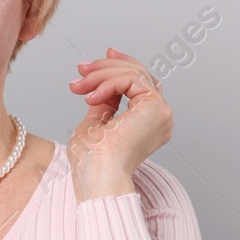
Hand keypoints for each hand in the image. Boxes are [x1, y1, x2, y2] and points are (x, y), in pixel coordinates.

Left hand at [67, 47, 171, 199]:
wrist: (98, 176)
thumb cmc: (93, 163)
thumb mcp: (95, 123)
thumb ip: (104, 103)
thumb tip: (101, 87)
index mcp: (147, 121)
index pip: (139, 83)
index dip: (119, 65)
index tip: (94, 63)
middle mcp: (158, 116)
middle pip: (138, 74)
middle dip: (105, 67)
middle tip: (81, 70)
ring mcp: (160, 111)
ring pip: (134, 73)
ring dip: (100, 75)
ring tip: (79, 86)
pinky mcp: (156, 107)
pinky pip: (132, 78)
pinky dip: (107, 82)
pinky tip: (91, 96)